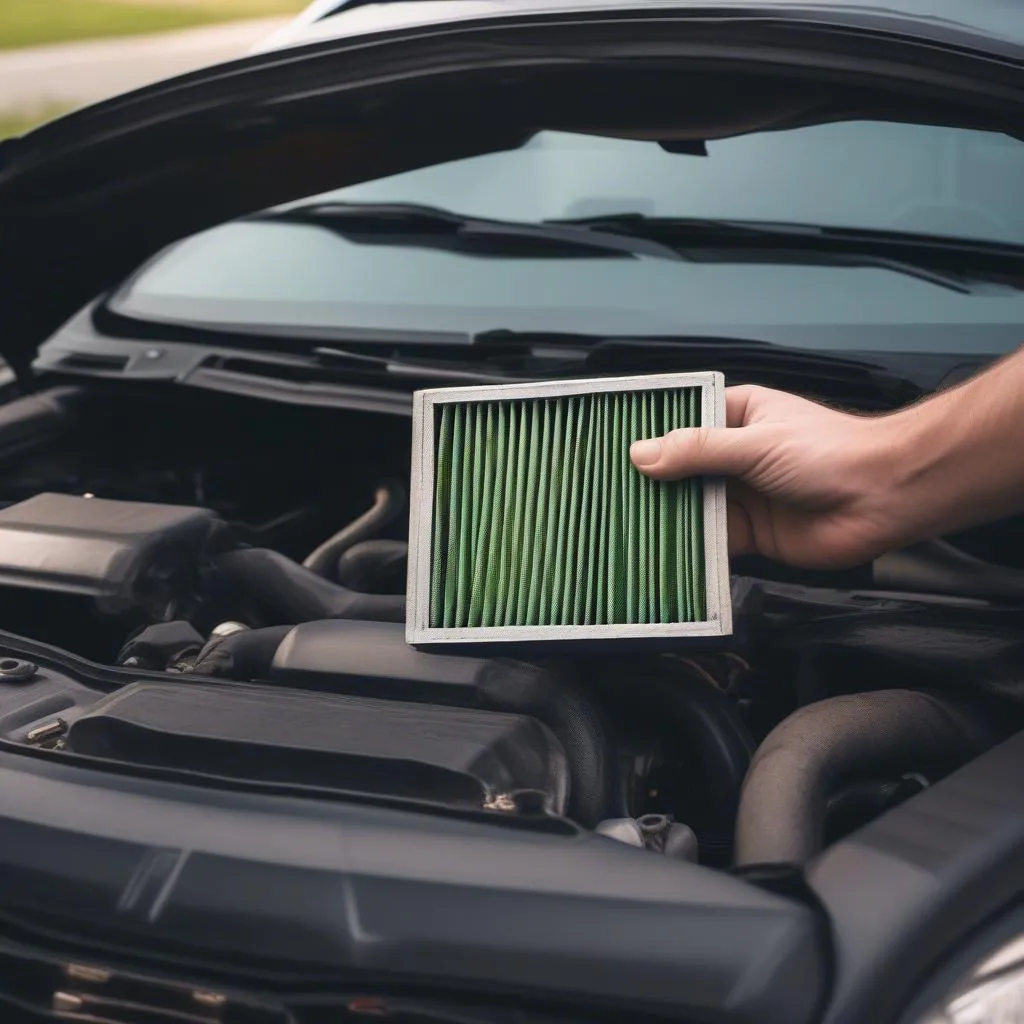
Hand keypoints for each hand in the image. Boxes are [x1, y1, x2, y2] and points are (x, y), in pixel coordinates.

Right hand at [629, 385, 898, 568]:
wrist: (885, 498)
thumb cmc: (832, 453)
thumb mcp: (756, 442)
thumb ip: (698, 450)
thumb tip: (642, 454)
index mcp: (736, 416)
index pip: (680, 423)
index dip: (649, 437)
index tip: (610, 451)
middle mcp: (734, 456)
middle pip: (679, 470)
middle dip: (652, 484)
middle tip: (609, 495)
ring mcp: (741, 496)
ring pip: (691, 508)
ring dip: (668, 518)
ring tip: (626, 526)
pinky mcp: (751, 535)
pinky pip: (711, 542)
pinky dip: (690, 549)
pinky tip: (663, 553)